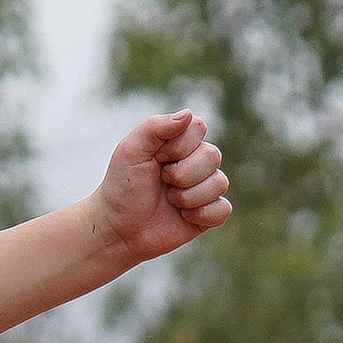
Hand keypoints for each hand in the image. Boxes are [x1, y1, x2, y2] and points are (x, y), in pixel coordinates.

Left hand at [96, 109, 231, 264]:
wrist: (119, 228)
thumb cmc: (122, 186)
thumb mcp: (131, 150)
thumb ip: (156, 127)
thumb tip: (188, 114)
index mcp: (179, 142)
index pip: (198, 127)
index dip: (178, 146)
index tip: (157, 158)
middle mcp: (196, 162)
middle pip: (212, 155)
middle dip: (182, 173)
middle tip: (162, 182)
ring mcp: (204, 187)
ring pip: (220, 182)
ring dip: (188, 196)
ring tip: (169, 200)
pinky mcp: (209, 214)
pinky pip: (223, 209)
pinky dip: (202, 214)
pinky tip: (183, 216)